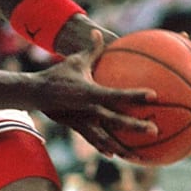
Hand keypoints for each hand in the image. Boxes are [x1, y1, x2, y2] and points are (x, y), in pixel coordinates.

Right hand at [40, 30, 157, 158]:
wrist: (35, 93)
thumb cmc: (58, 74)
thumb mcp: (75, 61)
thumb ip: (92, 49)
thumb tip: (99, 32)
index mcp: (91, 93)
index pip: (118, 94)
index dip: (135, 95)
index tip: (154, 95)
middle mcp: (89, 110)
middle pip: (116, 121)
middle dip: (136, 127)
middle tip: (155, 131)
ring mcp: (83, 122)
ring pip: (106, 138)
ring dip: (122, 148)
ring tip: (138, 157)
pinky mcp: (77, 128)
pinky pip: (94, 140)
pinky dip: (104, 147)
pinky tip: (114, 155)